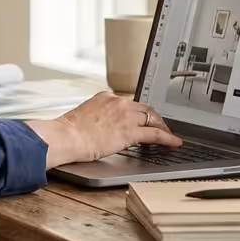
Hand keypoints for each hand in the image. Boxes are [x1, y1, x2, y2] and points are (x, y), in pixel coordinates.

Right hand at [26, 93, 181, 168]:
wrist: (65, 137)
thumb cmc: (68, 132)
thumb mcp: (84, 116)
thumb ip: (98, 117)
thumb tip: (104, 128)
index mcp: (106, 97)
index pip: (130, 103)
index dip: (139, 112)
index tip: (143, 118)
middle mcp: (118, 102)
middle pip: (145, 108)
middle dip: (155, 118)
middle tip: (161, 127)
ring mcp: (125, 116)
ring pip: (153, 118)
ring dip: (163, 127)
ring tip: (169, 136)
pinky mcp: (130, 131)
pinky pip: (155, 133)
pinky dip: (168, 138)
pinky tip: (174, 143)